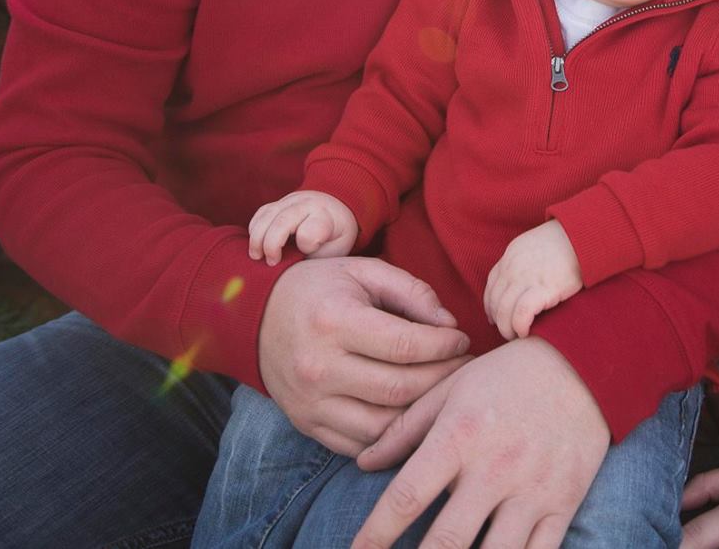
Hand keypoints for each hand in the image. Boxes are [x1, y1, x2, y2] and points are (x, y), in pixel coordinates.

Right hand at [248, 190, 359, 264]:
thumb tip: (292, 269)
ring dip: (257, 238)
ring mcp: (291, 200)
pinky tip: (257, 244)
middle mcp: (308, 204)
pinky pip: (261, 213)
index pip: (310, 231)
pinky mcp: (279, 202)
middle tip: (271, 263)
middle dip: (272, 244)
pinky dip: (255, 229)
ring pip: (267, 215)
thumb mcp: (335, 252)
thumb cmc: (335, 239)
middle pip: (283, 221)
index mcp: (326, 217)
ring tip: (257, 256)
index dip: (305, 245)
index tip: (306, 253)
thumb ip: (315, 259)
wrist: (337, 213)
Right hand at [257, 256, 471, 456]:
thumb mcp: (363, 271)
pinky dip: (393, 437)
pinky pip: (361, 446)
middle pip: (400, 389)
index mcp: (334, 321)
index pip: (406, 346)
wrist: (255, 317)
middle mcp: (319, 367)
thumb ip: (411, 292)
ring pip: (384, 426)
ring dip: (423, 414)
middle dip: (443, 380)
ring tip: (443, 392)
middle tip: (463, 367)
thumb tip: (450, 325)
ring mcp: (310, 403)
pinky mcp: (308, 425)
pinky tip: (412, 415)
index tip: (461, 339)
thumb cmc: (319, 288)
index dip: (444, 346)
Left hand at [350, 337, 607, 548]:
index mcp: (459, 436)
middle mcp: (494, 469)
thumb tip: (363, 463)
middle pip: (445, 541)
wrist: (587, 362)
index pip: (405, 498)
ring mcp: (532, 491)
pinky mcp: (563, 504)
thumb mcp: (451, 388)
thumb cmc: (508, 375)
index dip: (374, 535)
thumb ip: (405, 428)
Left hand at [482, 221, 582, 340]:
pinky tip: (525, 332)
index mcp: (510, 256)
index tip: (495, 318)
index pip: (491, 286)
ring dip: (507, 328)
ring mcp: (526, 277)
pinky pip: (522, 313)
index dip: (490, 306)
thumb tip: (519, 283)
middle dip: (498, 321)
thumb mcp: (534, 246)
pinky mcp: (544, 288)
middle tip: (507, 332)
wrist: (582, 236)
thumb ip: (522, 262)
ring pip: (504, 310)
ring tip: (516, 335)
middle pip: (495, 301)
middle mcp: (513, 267)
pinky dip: (520, 326)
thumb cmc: (564, 242)